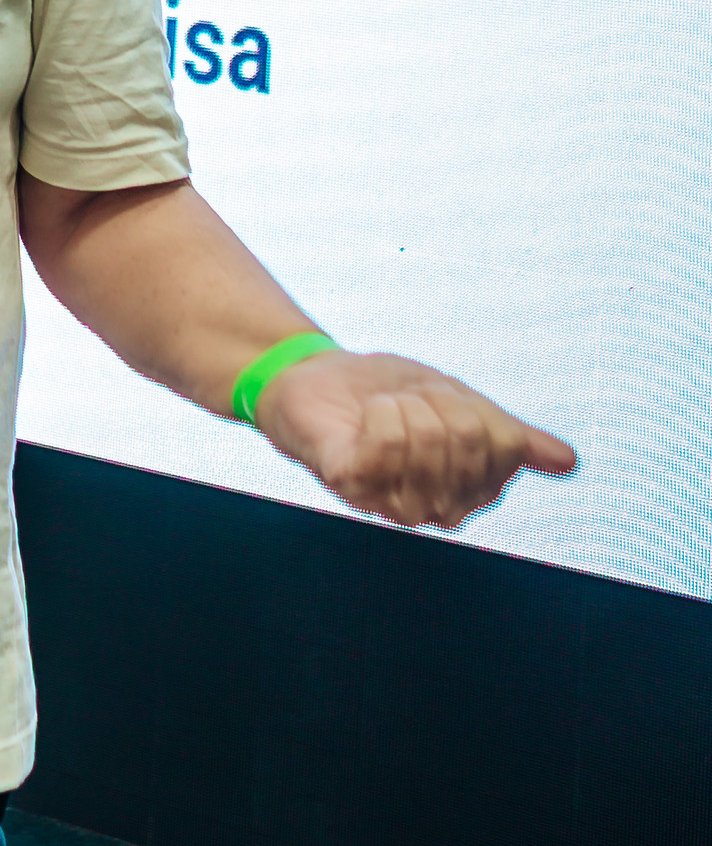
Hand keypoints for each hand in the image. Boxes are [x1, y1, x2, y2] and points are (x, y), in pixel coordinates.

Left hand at [258, 349, 577, 528]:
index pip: (505, 446)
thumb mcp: (458, 402)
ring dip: (405, 404)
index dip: (474, 407)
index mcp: (471, 492)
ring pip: (429, 440)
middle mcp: (436, 509)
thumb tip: (568, 462)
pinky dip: (380, 413)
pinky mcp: (350, 485)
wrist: (316, 375)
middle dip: (437, 401)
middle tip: (405, 401)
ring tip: (383, 408)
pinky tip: (366, 417)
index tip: (441, 402)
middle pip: (469, 439)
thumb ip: (510, 435)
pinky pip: (386, 444)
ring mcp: (391, 503)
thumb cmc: (386, 392)